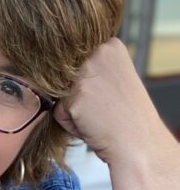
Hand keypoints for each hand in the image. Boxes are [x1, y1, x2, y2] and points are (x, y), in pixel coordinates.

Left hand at [53, 37, 167, 167]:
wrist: (138, 143)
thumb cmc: (126, 117)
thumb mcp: (114, 79)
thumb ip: (90, 69)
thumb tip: (50, 70)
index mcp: (111, 45)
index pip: (76, 63)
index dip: (88, 84)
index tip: (107, 94)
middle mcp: (98, 52)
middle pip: (65, 77)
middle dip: (78, 95)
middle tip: (104, 107)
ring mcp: (86, 73)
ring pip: (61, 93)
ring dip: (73, 109)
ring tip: (99, 116)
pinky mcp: (75, 96)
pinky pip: (59, 112)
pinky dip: (71, 123)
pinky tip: (93, 124)